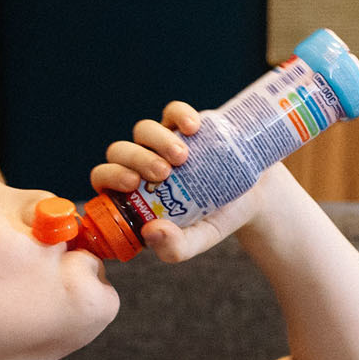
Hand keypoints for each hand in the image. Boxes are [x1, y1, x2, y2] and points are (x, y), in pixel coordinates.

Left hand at [89, 102, 271, 261]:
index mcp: (136, 193)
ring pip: (142, 130)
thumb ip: (176, 248)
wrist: (255, 194)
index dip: (110, 176)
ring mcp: (162, 142)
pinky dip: (179, 115)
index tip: (133, 184)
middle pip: (119, 151)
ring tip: (183, 157)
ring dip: (156, 139)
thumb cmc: (219, 218)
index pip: (103, 179)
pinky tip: (193, 128)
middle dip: (135, 159)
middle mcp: (143, 165)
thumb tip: (150, 232)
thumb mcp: (200, 239)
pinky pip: (173, 111)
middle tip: (163, 173)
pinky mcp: (185, 125)